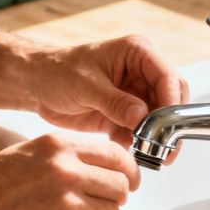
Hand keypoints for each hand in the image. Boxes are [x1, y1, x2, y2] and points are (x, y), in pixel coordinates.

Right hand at [0, 134, 140, 209]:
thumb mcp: (28, 152)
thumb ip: (68, 153)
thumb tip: (106, 161)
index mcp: (58, 147)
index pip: (116, 154)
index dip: (129, 169)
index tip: (130, 179)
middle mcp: (66, 172)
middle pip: (120, 185)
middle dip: (116, 195)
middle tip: (102, 201)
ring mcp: (67, 205)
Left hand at [29, 35, 188, 145]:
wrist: (37, 86)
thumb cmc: (57, 71)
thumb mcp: (86, 85)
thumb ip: (115, 101)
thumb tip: (142, 116)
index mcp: (137, 53)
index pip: (167, 76)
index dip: (172, 101)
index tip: (170, 125)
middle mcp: (141, 73)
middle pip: (171, 99)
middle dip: (169, 124)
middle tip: (165, 147)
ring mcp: (135, 95)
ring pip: (160, 119)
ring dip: (158, 138)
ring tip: (153, 157)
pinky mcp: (126, 116)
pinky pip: (143, 133)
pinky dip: (141, 146)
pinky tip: (135, 156)